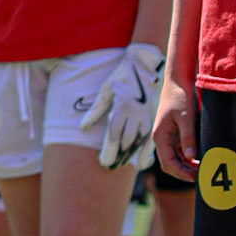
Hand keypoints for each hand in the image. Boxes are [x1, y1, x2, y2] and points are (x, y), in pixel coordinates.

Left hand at [86, 43, 165, 169]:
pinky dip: (147, 151)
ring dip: (131, 156)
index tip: (103, 162)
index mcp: (122, 107)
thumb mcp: (105, 90)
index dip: (109, 150)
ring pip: (139, 141)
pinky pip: (151, 138)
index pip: (114, 134)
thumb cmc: (121, 77)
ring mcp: (146, 116)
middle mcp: (135, 114)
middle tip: (110, 169)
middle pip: (126, 141)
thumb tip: (82, 128)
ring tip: (122, 167)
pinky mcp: (154, 117)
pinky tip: (142, 162)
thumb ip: (95, 110)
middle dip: (118, 156)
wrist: (144, 66)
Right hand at [152, 74, 199, 182]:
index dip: (180, 173)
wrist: (177, 82)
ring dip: (186, 166)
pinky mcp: (173, 133)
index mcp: (160, 136)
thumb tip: (190, 158)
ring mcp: (167, 137)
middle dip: (183, 172)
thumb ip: (188, 138)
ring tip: (202, 169)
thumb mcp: (186, 118)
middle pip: (169, 164)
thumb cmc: (180, 97)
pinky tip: (199, 159)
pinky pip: (178, 151)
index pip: (167, 163)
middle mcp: (161, 138)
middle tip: (201, 176)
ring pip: (174, 159)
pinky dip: (187, 158)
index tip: (195, 178)